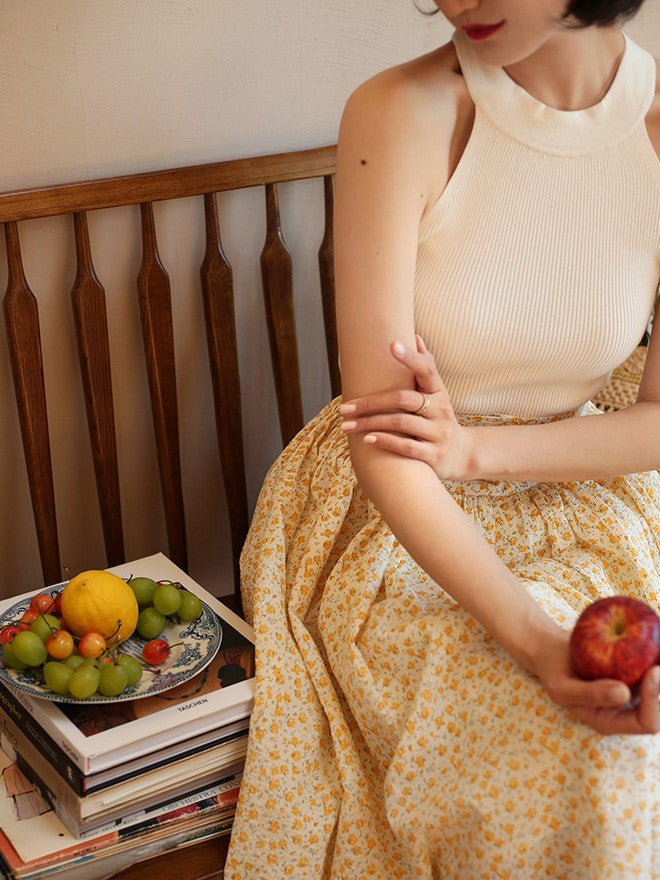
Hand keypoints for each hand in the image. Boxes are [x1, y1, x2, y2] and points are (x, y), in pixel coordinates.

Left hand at [340, 336, 474, 480]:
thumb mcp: (437, 394)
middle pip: (403, 399)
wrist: (461, 454)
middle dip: (370, 403)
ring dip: (370, 423)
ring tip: (347, 426)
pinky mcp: (434, 456)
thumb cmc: (438, 418)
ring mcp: (439, 434)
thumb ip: (426, 369)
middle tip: (345, 408)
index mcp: (440, 392)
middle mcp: (442, 410)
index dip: (410, 357)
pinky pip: (406, 447)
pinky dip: (385, 441)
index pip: (427, 370)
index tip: (391, 345)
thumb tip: (415, 338)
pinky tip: (367, 439)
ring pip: (401, 423)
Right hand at [532, 628, 659, 734]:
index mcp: (611, 721)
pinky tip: (656, 639)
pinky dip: (656, 656)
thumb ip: (590, 694)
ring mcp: (631, 693)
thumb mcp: (562, 687)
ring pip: (659, 687)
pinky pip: (651, 668)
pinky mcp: (631, 674)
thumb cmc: (553, 671)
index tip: (652, 671)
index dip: (654, 700)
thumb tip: (624, 695)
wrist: (552, 652)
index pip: (645, 722)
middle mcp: (626, 710)